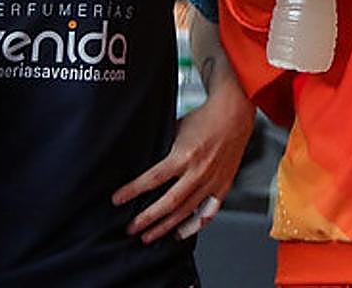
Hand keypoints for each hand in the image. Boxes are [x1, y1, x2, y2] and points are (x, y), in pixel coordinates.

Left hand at [112, 80, 254, 243]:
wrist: (234, 115)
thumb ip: (163, 148)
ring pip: (186, 213)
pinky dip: (193, 226)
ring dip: (165, 227)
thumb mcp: (176, 128)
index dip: (133, 191)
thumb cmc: (204, 119)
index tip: (118, 200)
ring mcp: (212, 182)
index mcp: (184, 155)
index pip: (153, 179)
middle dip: (146, 218)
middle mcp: (199, 171)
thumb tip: (142, 161)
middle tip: (130, 228)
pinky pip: (207, 214)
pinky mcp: (223, 187)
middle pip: (168, 203)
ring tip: (149, 236)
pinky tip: (179, 233)